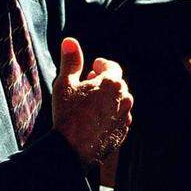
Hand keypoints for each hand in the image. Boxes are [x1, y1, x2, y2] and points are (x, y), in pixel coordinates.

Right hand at [52, 37, 133, 167]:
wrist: (71, 149)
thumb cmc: (67, 114)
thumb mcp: (64, 84)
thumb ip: (71, 61)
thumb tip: (70, 41)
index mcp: (112, 82)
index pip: (111, 67)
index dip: (100, 66)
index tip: (92, 67)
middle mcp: (124, 98)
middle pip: (116, 84)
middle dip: (103, 82)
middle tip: (88, 84)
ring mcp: (126, 116)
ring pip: (119, 102)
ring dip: (108, 99)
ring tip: (90, 103)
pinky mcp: (123, 132)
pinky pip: (118, 118)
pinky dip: (109, 115)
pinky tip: (94, 120)